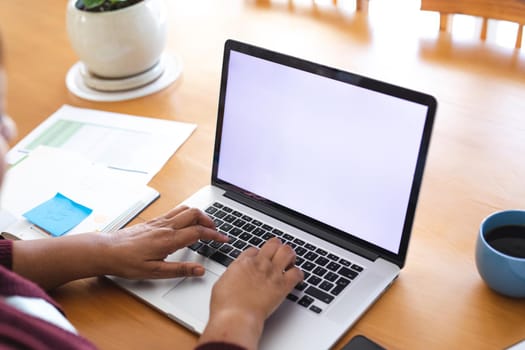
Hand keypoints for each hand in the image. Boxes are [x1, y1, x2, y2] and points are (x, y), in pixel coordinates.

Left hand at [103, 205, 228, 278]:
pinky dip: (187, 214)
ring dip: (199, 215)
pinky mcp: (153, 221)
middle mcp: (166, 227)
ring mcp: (159, 221)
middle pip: (195, 214)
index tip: (224, 239)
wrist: (106, 250)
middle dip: (210, 221)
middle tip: (216, 231)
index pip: (199, 233)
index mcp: (169, 240)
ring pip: (185, 209)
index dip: (214, 235)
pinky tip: (186, 222)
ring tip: (205, 225)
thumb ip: (179, 270)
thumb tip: (199, 270)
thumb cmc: (126, 262)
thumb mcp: (154, 272)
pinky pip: (175, 211)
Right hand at [198, 238, 303, 348]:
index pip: (255, 249)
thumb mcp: (221, 283)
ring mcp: (272, 273)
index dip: (259, 254)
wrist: (236, 317)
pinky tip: (296, 279)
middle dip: (277, 247)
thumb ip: (231, 275)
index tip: (260, 260)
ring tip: (290, 263)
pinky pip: (297, 273)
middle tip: (278, 255)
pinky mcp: (282, 286)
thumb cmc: (225, 305)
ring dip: (290, 255)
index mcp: (243, 262)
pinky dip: (299, 274)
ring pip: (287, 251)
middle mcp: (259, 264)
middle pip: (273, 243)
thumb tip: (234, 275)